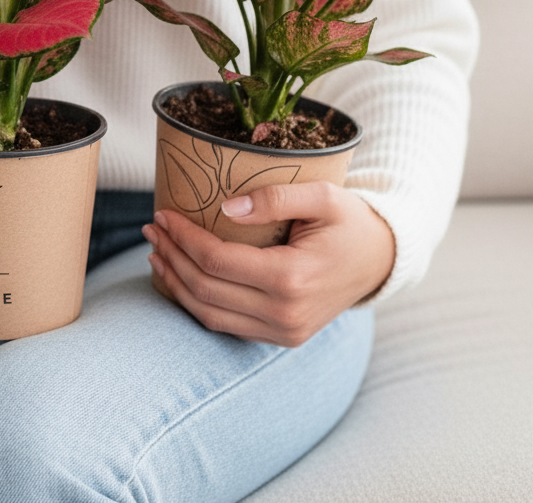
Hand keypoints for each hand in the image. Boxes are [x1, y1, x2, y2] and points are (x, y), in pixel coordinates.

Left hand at [142, 181, 395, 346]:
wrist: (380, 260)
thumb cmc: (350, 222)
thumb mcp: (323, 196)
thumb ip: (276, 197)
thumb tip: (225, 208)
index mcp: (293, 279)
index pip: (217, 261)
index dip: (183, 237)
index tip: (163, 212)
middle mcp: (285, 314)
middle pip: (205, 289)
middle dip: (171, 256)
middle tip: (152, 227)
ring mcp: (283, 331)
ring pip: (209, 314)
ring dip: (176, 281)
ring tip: (157, 250)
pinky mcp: (281, 337)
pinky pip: (225, 324)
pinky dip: (195, 302)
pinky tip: (180, 275)